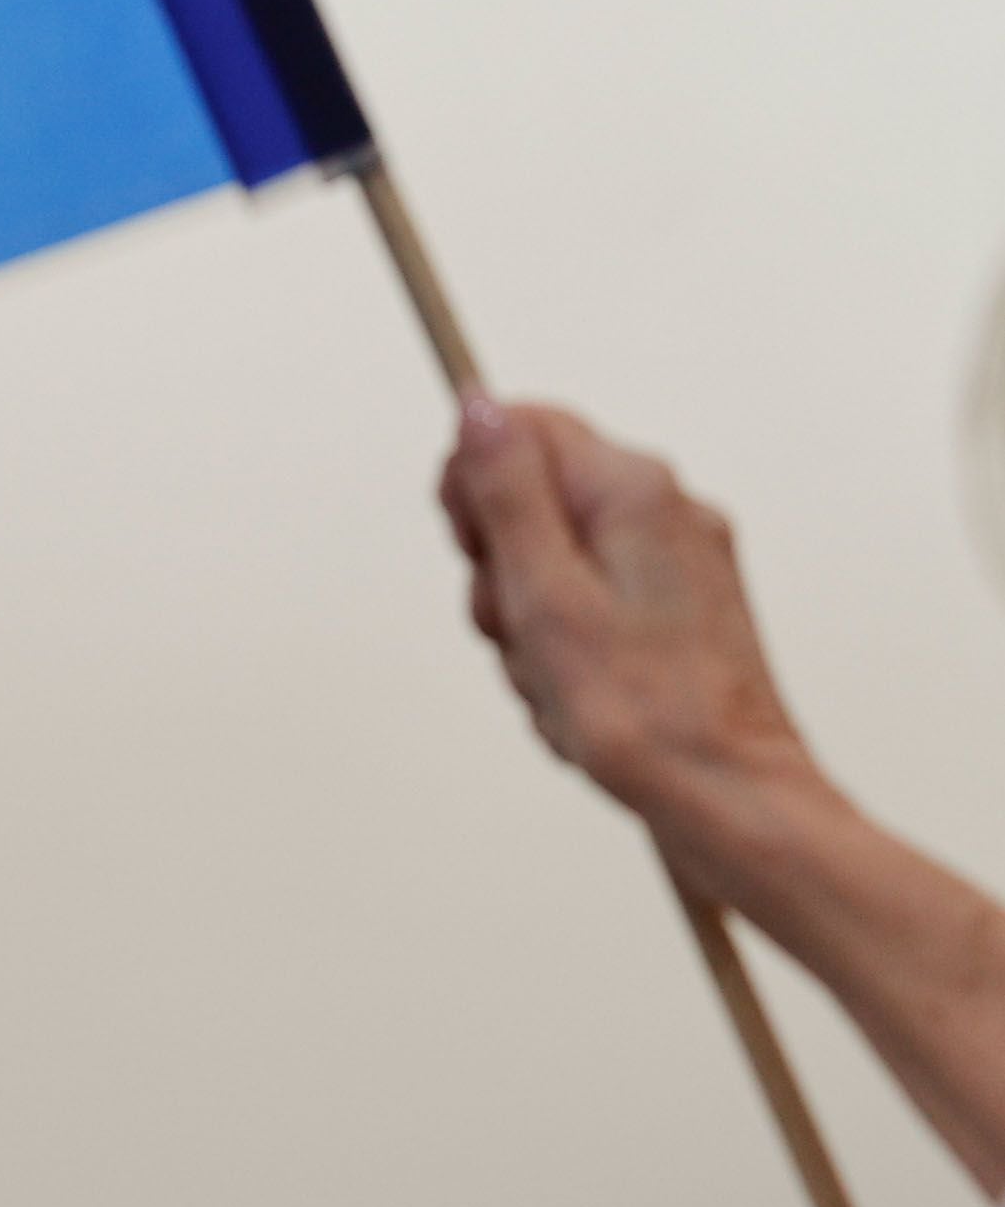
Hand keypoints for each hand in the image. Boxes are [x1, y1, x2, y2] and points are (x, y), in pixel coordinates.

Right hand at [437, 403, 818, 869]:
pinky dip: (561, 649)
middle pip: (529, 500)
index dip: (473, 486)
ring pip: (548, 562)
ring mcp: (676, 563)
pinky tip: (576, 696)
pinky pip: (583, 605)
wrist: (732, 801)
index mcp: (634, 492)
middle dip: (498, 572)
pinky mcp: (677, 610)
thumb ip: (507, 493)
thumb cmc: (645, 714)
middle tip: (523, 632)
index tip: (476, 550)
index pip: (521, 428)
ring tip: (554, 678)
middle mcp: (665, 512)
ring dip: (525, 623)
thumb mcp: (546, 594)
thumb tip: (478, 406)